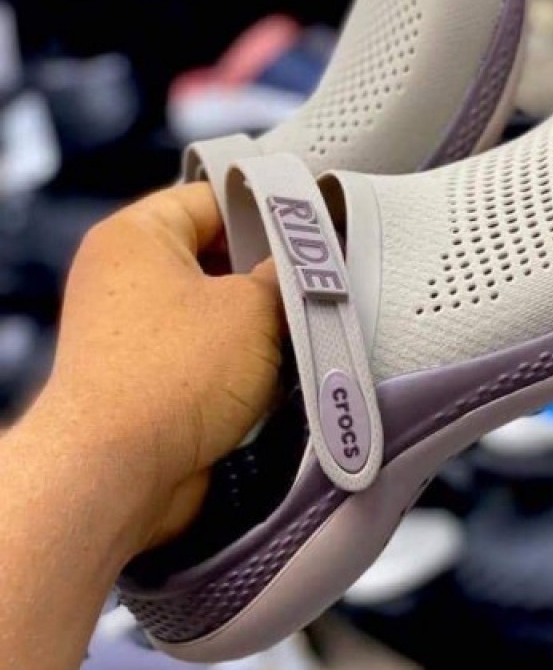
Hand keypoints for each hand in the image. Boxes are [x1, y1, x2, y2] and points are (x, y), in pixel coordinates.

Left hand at [37, 182, 282, 557]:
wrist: (118, 472)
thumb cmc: (177, 372)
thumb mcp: (253, 308)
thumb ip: (283, 278)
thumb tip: (295, 274)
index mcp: (137, 236)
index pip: (211, 198)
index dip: (266, 209)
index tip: (313, 229)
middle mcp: (125, 278)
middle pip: (215, 257)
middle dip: (267, 277)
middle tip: (316, 286)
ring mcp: (132, 333)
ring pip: (215, 313)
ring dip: (258, 328)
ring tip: (304, 334)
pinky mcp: (145, 382)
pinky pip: (205, 358)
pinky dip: (240, 367)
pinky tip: (279, 377)